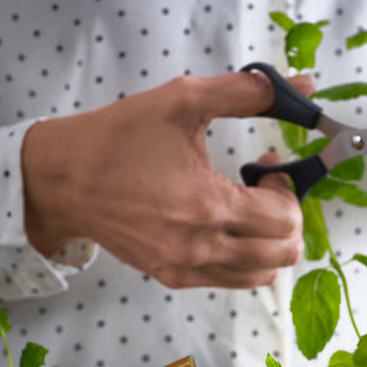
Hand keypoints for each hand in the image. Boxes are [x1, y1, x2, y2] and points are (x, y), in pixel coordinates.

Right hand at [22, 72, 310, 289]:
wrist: (63, 179)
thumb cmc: (119, 137)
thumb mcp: (182, 100)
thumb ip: (246, 92)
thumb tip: (303, 85)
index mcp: (208, 206)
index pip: (285, 219)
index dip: (288, 189)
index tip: (269, 165)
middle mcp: (201, 247)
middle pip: (284, 253)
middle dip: (288, 218)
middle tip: (267, 189)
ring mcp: (188, 267)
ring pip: (263, 274)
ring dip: (272, 242)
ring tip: (251, 209)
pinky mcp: (174, 277)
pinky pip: (233, 281)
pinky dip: (246, 257)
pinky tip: (227, 225)